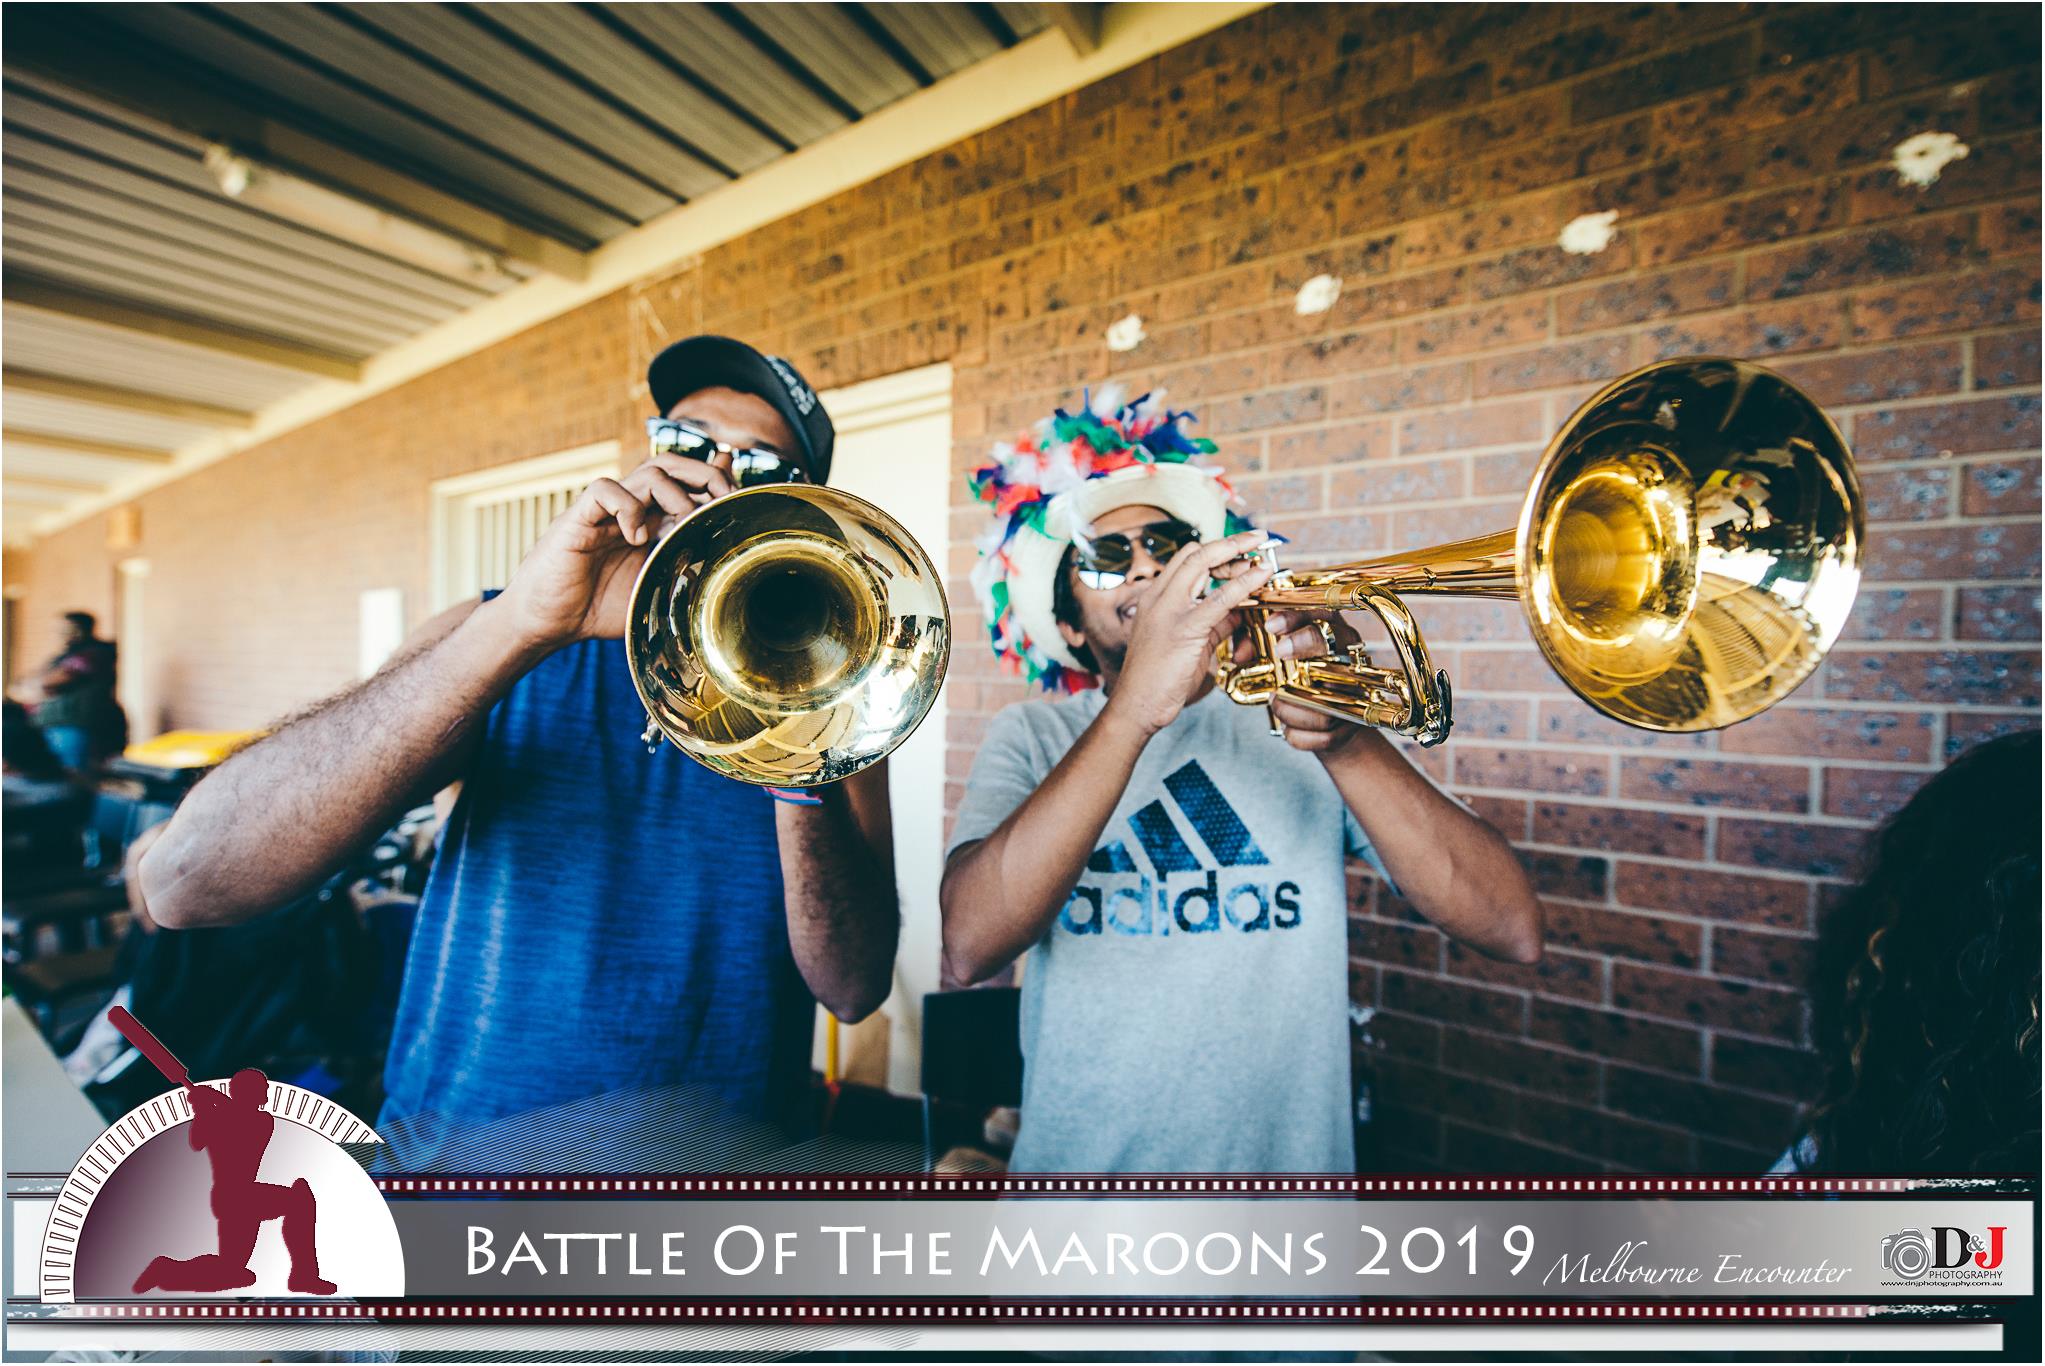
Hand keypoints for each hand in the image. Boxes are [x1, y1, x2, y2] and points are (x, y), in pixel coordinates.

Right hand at [496, 454, 733, 649]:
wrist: (547, 624)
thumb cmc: (597, 611)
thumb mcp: (654, 592)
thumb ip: (683, 575)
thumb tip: (719, 565)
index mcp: (649, 522)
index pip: (688, 483)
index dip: (716, 483)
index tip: (737, 501)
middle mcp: (630, 509)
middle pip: (673, 465)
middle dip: (706, 475)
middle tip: (723, 502)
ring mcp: (605, 511)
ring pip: (648, 471)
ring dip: (675, 494)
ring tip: (679, 527)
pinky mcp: (578, 518)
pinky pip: (605, 490)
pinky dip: (627, 507)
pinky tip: (636, 538)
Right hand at [1103, 531, 1271, 738]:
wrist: (1136, 706)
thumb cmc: (1158, 679)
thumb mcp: (1189, 643)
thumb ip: (1213, 623)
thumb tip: (1242, 610)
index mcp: (1155, 597)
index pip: (1186, 559)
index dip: (1216, 551)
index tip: (1240, 552)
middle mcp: (1158, 597)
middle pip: (1195, 553)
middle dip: (1229, 542)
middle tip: (1257, 540)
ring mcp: (1168, 610)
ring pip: (1203, 563)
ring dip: (1236, 552)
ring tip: (1262, 551)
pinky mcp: (1184, 628)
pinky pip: (1220, 598)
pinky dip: (1244, 583)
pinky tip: (1260, 576)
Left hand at [1259, 610, 1369, 756]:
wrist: (1327, 719)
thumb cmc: (1297, 679)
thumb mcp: (1274, 656)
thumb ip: (1252, 646)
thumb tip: (1239, 654)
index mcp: (1331, 634)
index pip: (1319, 616)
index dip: (1295, 618)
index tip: (1271, 625)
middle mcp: (1348, 659)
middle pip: (1334, 646)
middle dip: (1304, 645)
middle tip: (1280, 652)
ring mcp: (1354, 693)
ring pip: (1325, 699)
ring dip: (1290, 706)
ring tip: (1274, 701)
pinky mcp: (1351, 725)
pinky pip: (1323, 735)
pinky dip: (1298, 734)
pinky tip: (1287, 726)